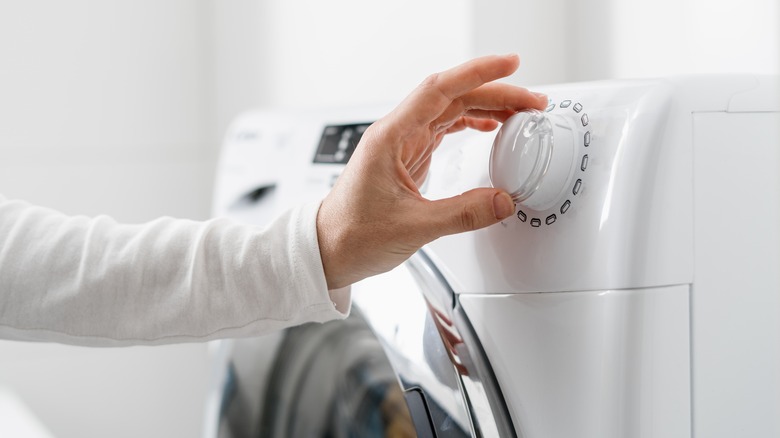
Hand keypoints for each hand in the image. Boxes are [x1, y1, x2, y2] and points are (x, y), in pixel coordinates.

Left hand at [317, 54, 547, 288]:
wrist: (328, 249)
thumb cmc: (351, 234)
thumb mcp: (412, 227)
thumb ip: (462, 214)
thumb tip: (502, 201)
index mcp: (390, 138)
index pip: (439, 90)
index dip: (477, 73)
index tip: (509, 64)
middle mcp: (396, 135)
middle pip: (451, 97)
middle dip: (494, 92)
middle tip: (531, 101)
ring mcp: (401, 145)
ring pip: (449, 111)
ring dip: (485, 107)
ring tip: (518, 111)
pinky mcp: (407, 159)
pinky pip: (443, 130)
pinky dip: (469, 124)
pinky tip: (487, 126)